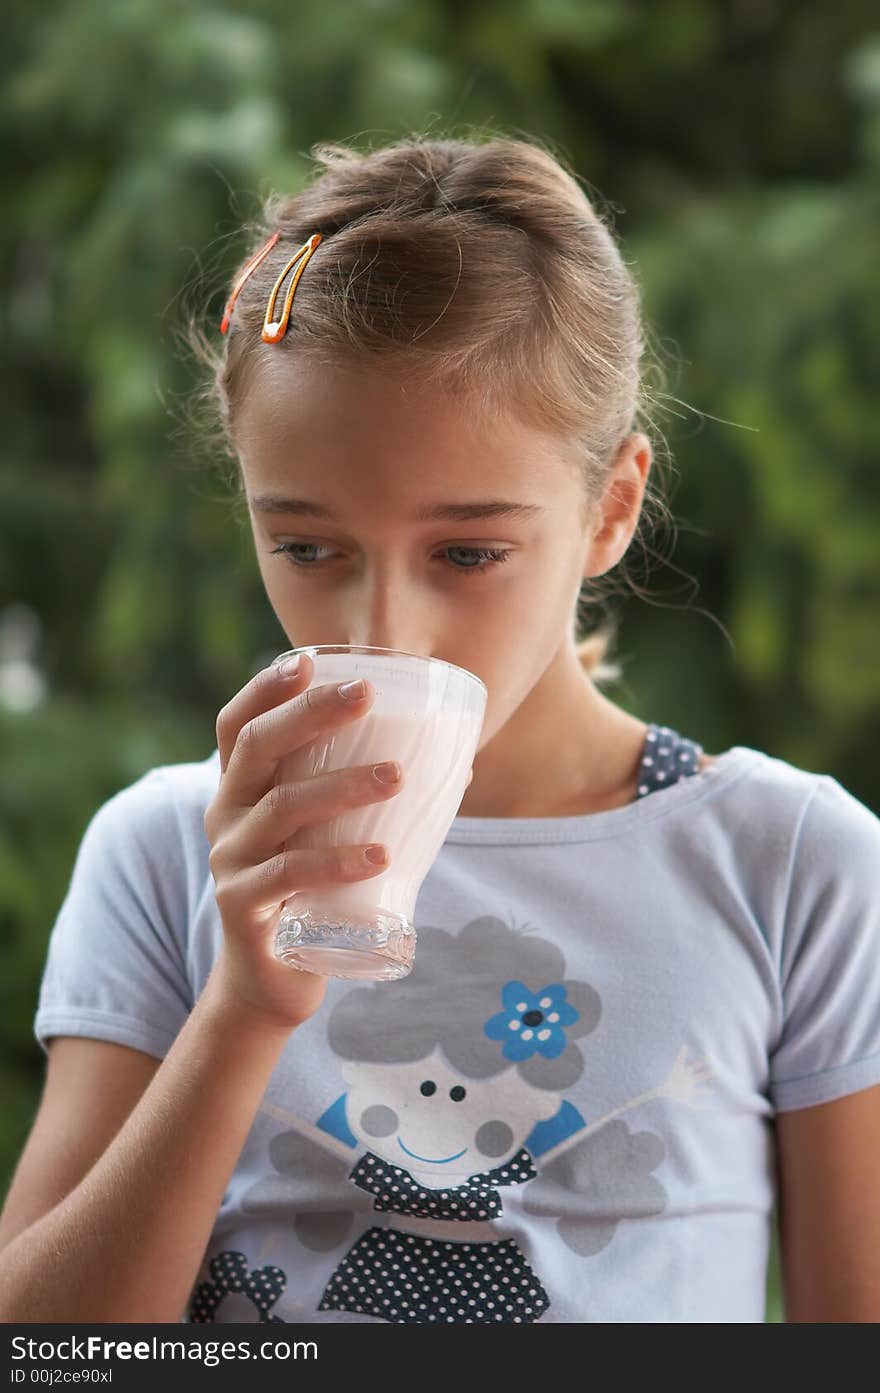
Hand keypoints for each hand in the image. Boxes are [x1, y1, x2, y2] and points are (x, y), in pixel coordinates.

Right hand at [203, 653, 403, 1030]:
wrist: (272, 980)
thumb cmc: (311, 890)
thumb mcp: (323, 833)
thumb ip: (364, 794)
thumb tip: (460, 758)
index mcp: (241, 789)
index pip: (238, 725)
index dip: (265, 688)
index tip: (308, 659)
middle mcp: (226, 816)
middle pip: (258, 748)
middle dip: (311, 713)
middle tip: (365, 694)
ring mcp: (231, 862)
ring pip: (283, 808)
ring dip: (343, 786)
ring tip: (399, 777)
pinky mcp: (244, 908)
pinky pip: (290, 875)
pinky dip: (337, 861)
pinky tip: (381, 855)